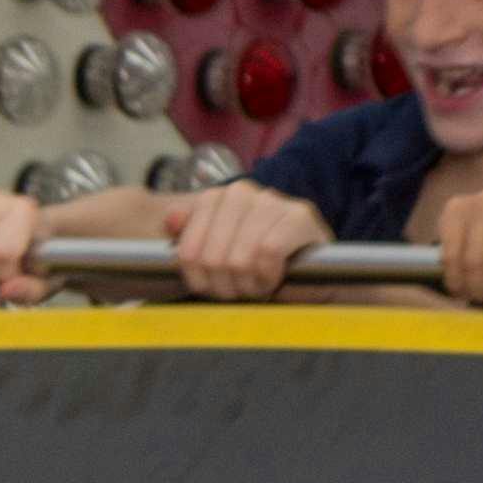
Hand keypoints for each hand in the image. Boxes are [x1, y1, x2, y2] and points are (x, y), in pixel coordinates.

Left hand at [167, 182, 329, 299]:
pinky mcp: (300, 216)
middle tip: (241, 290)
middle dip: (226, 286)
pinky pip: (268, 253)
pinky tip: (275, 277)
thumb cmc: (256, 261)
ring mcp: (272, 201)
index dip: (199, 280)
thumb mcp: (217, 252)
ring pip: (239, 258)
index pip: (188, 252)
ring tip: (258, 286)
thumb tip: (171, 219)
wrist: (311, 266)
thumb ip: (190, 237)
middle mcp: (241, 192)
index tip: (214, 287)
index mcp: (215, 198)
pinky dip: (268, 275)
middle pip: (212, 258)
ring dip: (249, 284)